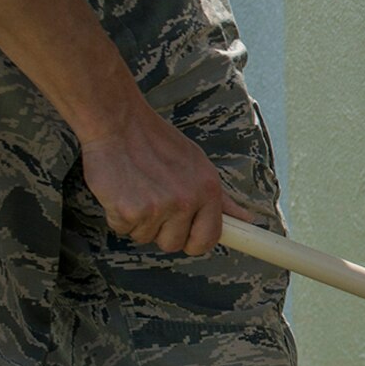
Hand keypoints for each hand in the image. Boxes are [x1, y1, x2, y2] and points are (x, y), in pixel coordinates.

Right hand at [79, 101, 254, 254]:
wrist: (117, 121)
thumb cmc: (156, 141)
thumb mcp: (197, 163)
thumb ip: (221, 198)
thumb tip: (248, 219)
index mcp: (208, 189)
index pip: (208, 238)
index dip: (194, 241)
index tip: (185, 235)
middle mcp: (186, 200)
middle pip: (174, 244)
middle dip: (160, 230)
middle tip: (151, 200)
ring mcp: (158, 207)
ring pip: (145, 237)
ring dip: (137, 220)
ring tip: (135, 188)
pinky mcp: (129, 211)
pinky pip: (122, 229)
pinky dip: (116, 215)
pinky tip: (120, 189)